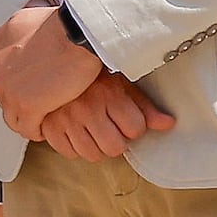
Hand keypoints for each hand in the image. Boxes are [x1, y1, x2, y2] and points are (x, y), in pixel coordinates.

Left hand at [0, 0, 105, 137]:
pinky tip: (47, 128)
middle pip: (5, 102)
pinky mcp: (29, 108)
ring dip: (27, 121)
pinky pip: (28, 130)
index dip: (15, 88)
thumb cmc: (53, 25)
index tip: (30, 90)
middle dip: (21, 104)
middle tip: (41, 103)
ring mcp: (11, 95)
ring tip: (43, 118)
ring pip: (13, 120)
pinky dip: (37, 132)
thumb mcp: (16, 23)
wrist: (75, 34)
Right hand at [36, 69, 177, 161]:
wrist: (54, 61)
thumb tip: (168, 124)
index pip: (135, 129)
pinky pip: (68, 152)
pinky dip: (73, 147)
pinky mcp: (49, 127)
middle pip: (114, 147)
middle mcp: (87, 108)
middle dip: (117, 141)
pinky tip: (76, 132)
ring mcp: (66, 119)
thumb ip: (145, 106)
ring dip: (96, 146)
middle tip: (110, 128)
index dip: (133, 126)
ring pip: (92, 154)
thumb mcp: (121, 84)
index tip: (125, 118)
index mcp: (109, 94)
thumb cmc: (92, 76)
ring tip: (93, 131)